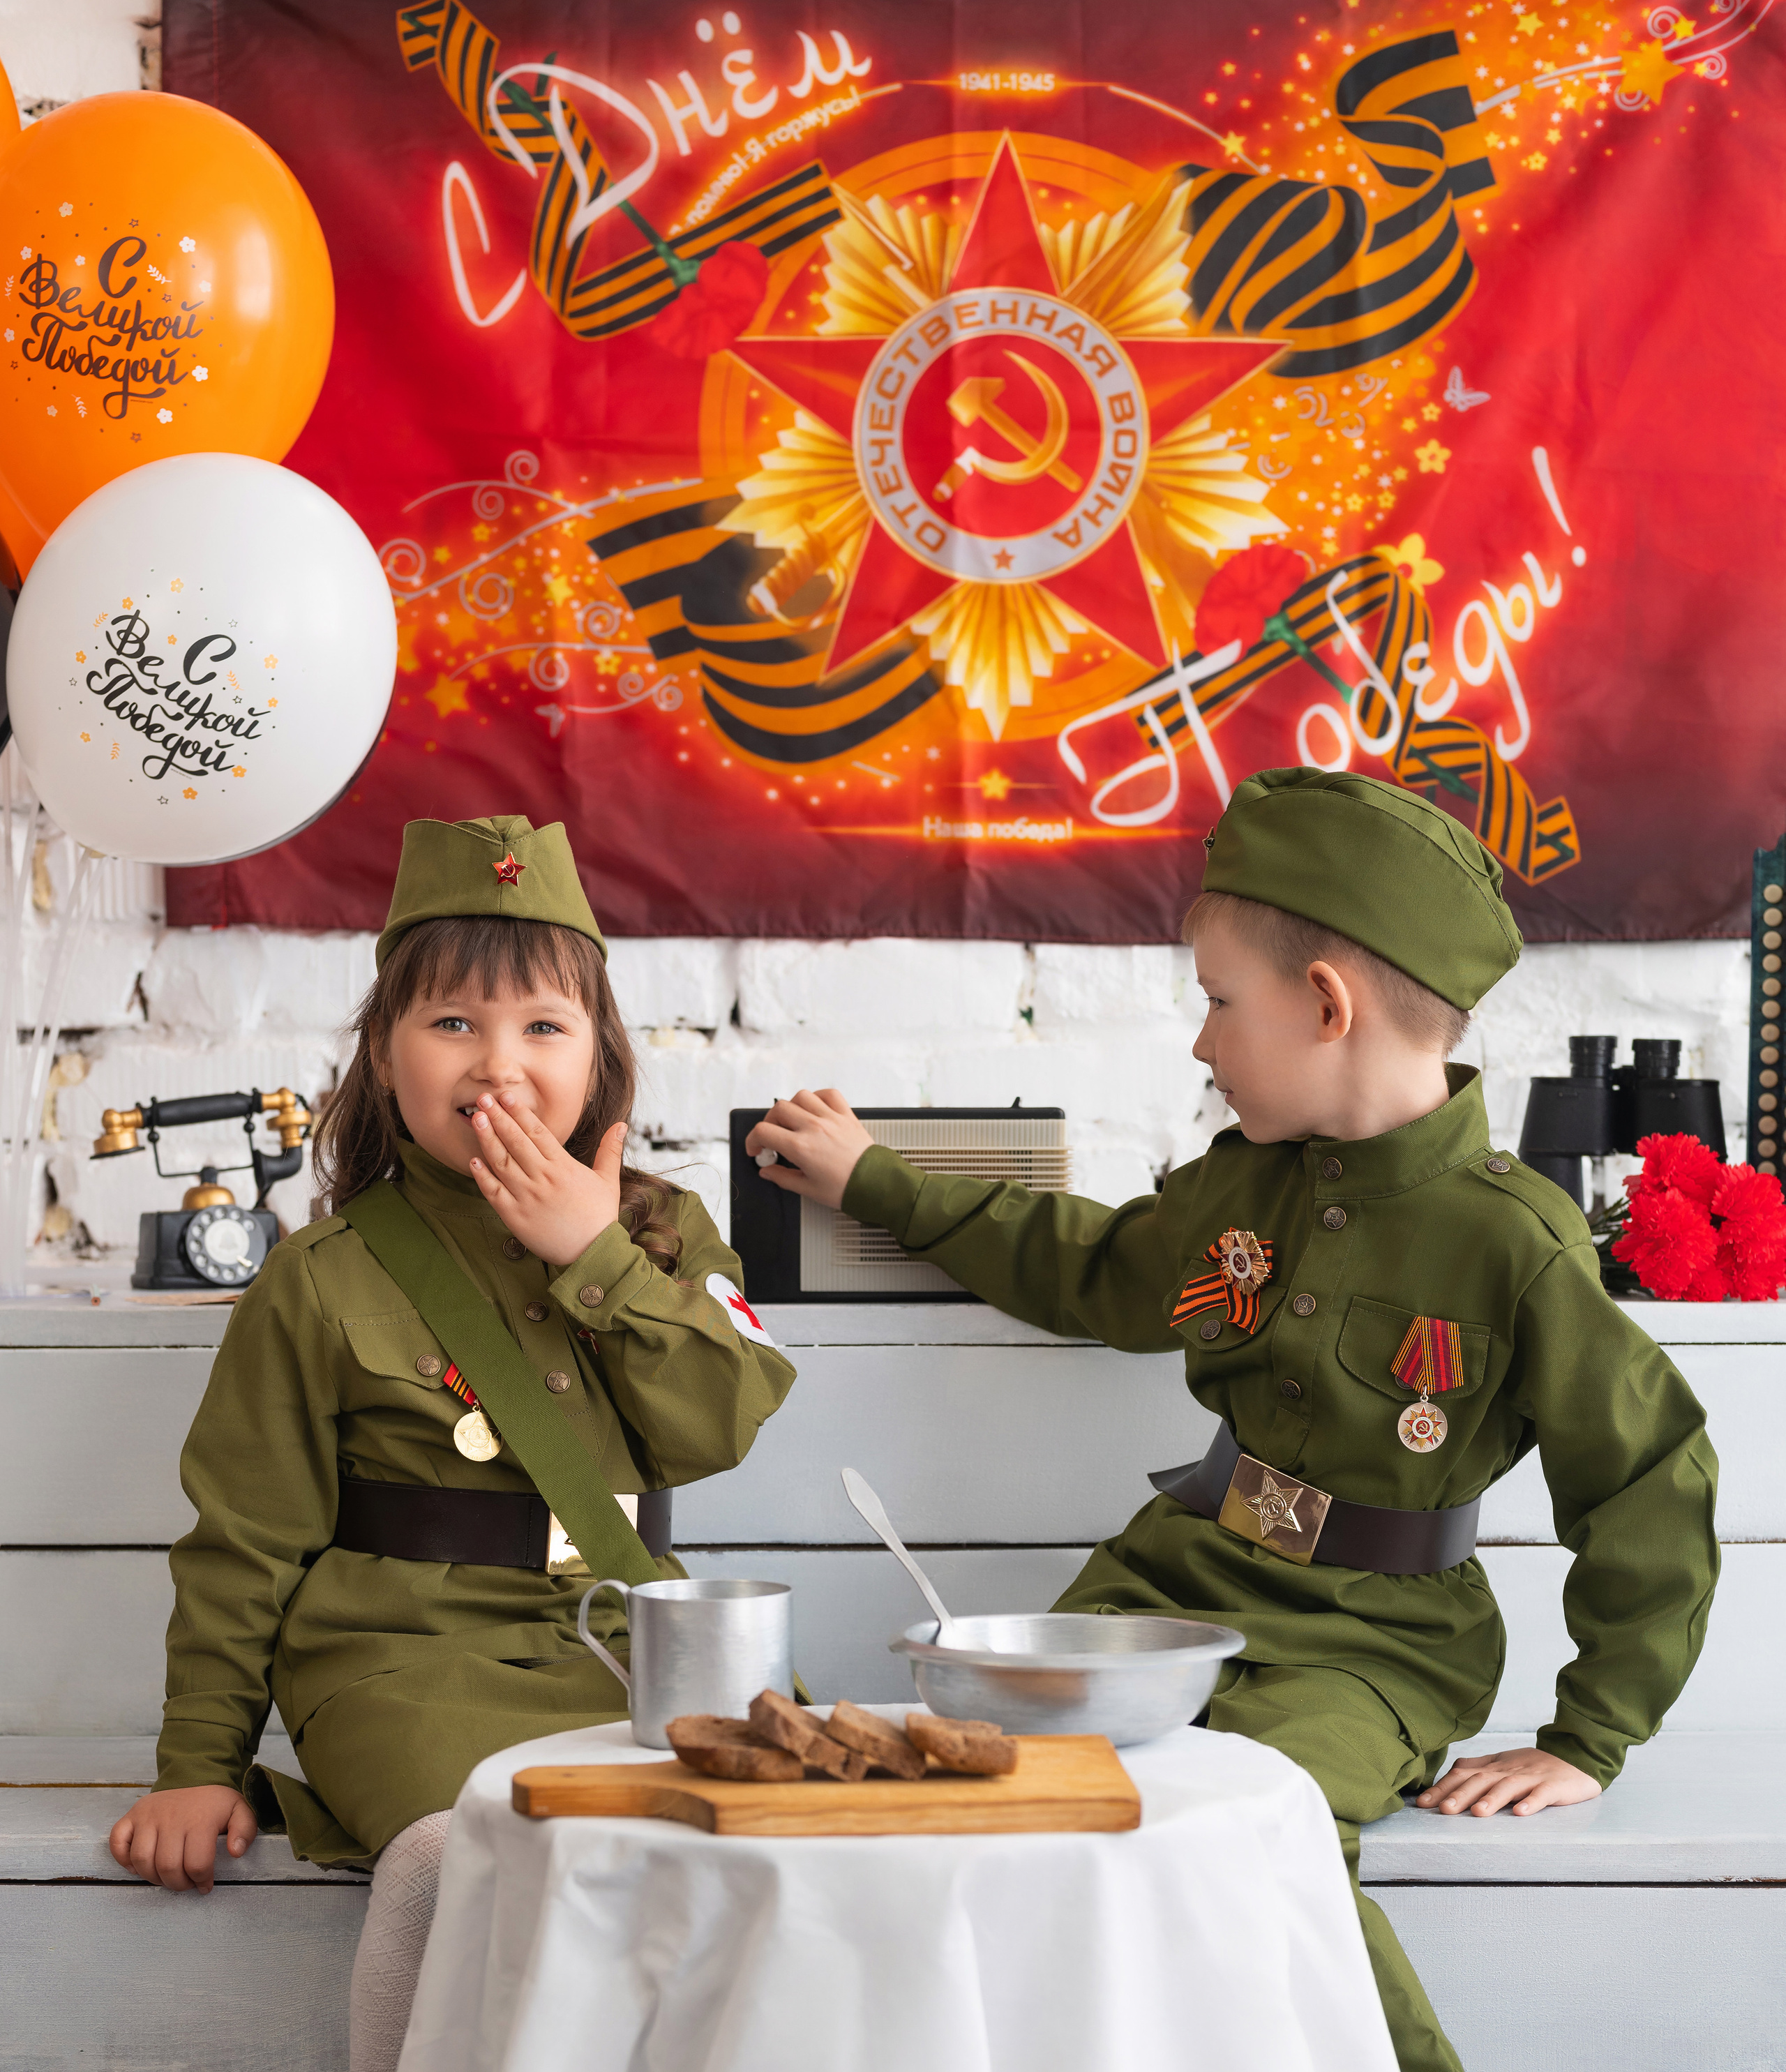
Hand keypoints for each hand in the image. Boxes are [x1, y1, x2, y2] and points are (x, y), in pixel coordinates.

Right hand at [108, 1785, 256, 1891]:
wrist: (194, 1775)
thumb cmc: (215, 1802)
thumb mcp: (239, 1811)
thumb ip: (245, 1831)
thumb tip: (235, 1853)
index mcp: (200, 1820)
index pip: (197, 1864)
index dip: (201, 1881)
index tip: (204, 1885)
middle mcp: (171, 1818)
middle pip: (167, 1867)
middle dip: (178, 1884)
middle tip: (186, 1883)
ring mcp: (148, 1817)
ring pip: (142, 1860)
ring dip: (153, 1877)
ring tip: (166, 1876)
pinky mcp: (132, 1816)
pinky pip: (117, 1842)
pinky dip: (123, 1859)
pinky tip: (138, 1866)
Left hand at [470, 1096, 624, 1266]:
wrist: (592, 1254)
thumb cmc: (600, 1217)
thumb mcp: (609, 1181)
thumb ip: (610, 1150)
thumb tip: (621, 1124)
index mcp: (564, 1167)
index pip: (538, 1133)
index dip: (521, 1113)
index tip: (507, 1097)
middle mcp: (543, 1179)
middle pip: (516, 1142)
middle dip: (498, 1118)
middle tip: (483, 1098)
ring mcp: (527, 1197)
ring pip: (502, 1162)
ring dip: (488, 1139)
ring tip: (476, 1119)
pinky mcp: (515, 1217)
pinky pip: (494, 1192)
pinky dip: (483, 1176)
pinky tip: (474, 1160)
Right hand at [744, 1090, 874, 1210]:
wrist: (875, 1184)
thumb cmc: (846, 1188)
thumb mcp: (808, 1189)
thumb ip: (783, 1177)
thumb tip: (767, 1171)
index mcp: (801, 1147)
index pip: (763, 1131)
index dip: (753, 1139)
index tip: (757, 1148)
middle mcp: (814, 1128)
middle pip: (779, 1109)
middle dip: (769, 1123)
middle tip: (773, 1137)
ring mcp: (831, 1118)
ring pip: (801, 1096)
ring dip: (792, 1107)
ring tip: (793, 1122)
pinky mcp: (846, 1115)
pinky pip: (829, 1094)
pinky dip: (818, 1097)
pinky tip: (815, 1108)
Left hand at [1415, 1746, 1600, 1817]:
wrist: (1574, 1756)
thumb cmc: (1533, 1764)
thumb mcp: (1502, 1763)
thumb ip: (1477, 1767)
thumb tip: (1449, 1772)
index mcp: (1494, 1766)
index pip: (1463, 1775)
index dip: (1442, 1788)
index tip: (1423, 1803)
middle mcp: (1508, 1770)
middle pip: (1481, 1781)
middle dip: (1460, 1795)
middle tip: (1443, 1810)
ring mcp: (1531, 1778)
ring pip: (1508, 1787)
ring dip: (1492, 1800)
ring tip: (1478, 1812)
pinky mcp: (1553, 1787)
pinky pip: (1541, 1795)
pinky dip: (1531, 1803)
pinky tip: (1521, 1813)